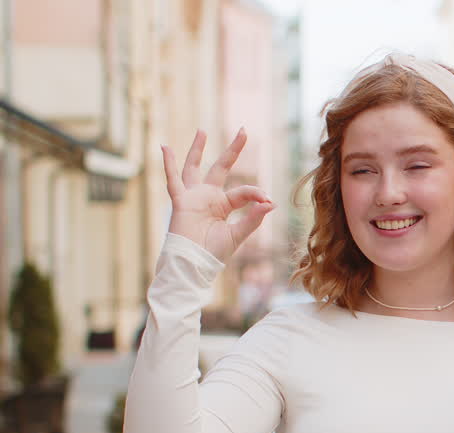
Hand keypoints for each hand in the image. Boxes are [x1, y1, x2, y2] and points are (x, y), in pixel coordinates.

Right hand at [162, 128, 273, 262]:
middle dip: (232, 150)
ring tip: (202, 131)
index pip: (243, 191)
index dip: (255, 193)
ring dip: (198, 149)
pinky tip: (165, 147)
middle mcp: (209, 197)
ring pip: (195, 167)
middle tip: (243, 130)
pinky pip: (173, 180)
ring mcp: (194, 197)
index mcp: (224, 205)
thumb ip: (253, 219)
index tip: (267, 199)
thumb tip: (271, 203)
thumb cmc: (214, 253)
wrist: (194, 264)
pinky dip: (168, 164)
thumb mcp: (238, 235)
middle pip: (221, 167)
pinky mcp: (181, 201)